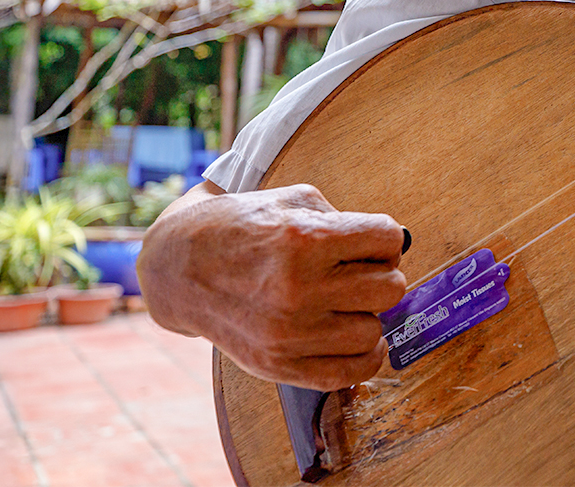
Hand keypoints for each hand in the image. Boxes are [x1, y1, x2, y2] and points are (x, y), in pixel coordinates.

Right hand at [137, 182, 407, 389]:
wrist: (179, 268)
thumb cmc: (242, 227)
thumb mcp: (293, 201)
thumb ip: (348, 219)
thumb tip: (396, 244)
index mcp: (304, 240)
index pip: (388, 239)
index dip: (385, 238)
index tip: (371, 242)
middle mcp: (297, 289)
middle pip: (390, 288)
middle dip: (381, 274)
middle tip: (358, 271)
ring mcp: (288, 333)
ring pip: (374, 330)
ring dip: (367, 314)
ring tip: (345, 302)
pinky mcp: (279, 366)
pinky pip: (351, 373)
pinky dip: (365, 356)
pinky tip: (355, 337)